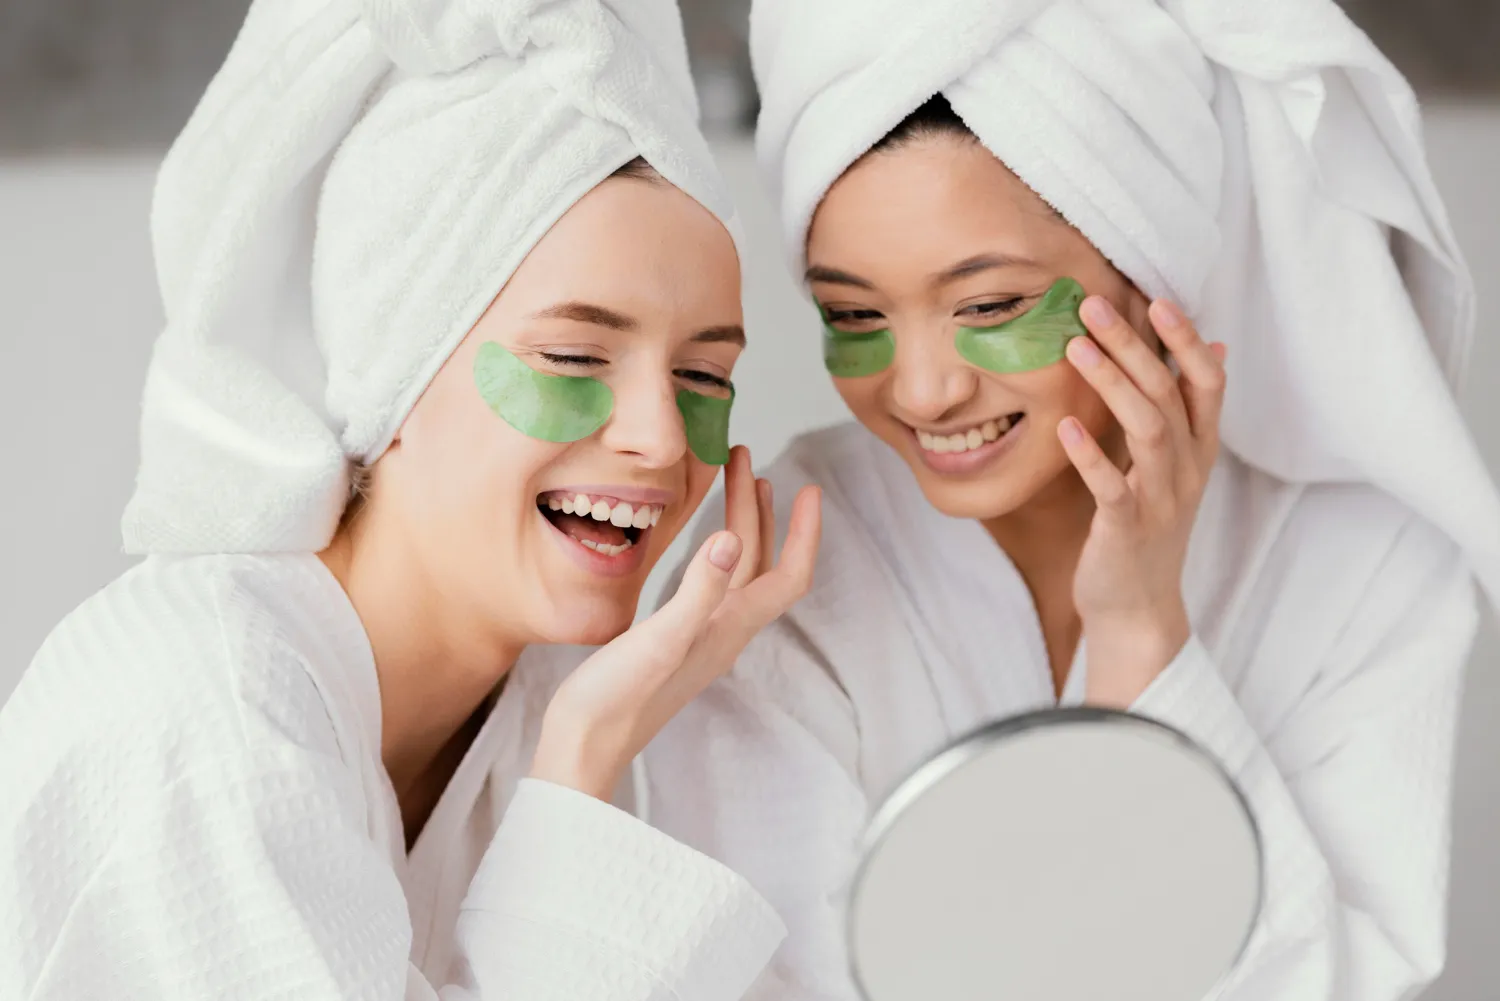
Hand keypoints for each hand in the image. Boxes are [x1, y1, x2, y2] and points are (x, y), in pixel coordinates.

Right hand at [532, 446, 821, 798]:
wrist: (583, 747)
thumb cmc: (617, 700)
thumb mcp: (659, 639)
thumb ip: (697, 592)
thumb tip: (731, 540)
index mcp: (728, 629)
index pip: (788, 576)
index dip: (805, 533)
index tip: (811, 489)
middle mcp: (723, 633)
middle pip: (761, 564)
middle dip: (762, 510)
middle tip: (746, 459)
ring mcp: (699, 638)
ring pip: (736, 572)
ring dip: (742, 526)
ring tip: (738, 484)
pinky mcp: (673, 641)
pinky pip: (709, 585)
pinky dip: (713, 550)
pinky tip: (699, 541)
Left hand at [1058, 297, 1226, 707]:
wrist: (1138, 608)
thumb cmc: (1148, 527)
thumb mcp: (1178, 466)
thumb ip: (1189, 410)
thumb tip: (1217, 346)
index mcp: (1199, 449)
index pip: (1207, 382)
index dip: (1186, 340)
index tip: (1157, 299)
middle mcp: (1187, 469)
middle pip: (1168, 394)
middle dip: (1133, 346)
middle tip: (1094, 305)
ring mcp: (1161, 500)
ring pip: (1147, 429)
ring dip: (1112, 384)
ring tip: (1076, 347)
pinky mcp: (1127, 530)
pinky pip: (1113, 488)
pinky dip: (1090, 457)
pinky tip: (1065, 428)